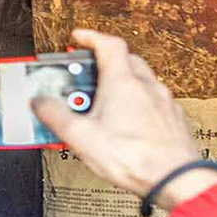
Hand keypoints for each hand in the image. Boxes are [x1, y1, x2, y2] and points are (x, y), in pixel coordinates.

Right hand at [31, 28, 216, 211]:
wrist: (176, 179)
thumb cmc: (134, 158)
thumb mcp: (80, 137)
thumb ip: (55, 115)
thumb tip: (40, 103)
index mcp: (123, 82)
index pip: (108, 44)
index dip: (91, 37)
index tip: (79, 38)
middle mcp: (147, 86)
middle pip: (126, 60)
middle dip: (105, 62)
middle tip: (87, 76)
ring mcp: (164, 102)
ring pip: (142, 81)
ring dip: (123, 85)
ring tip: (105, 105)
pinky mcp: (174, 120)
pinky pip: (155, 101)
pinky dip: (140, 104)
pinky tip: (130, 123)